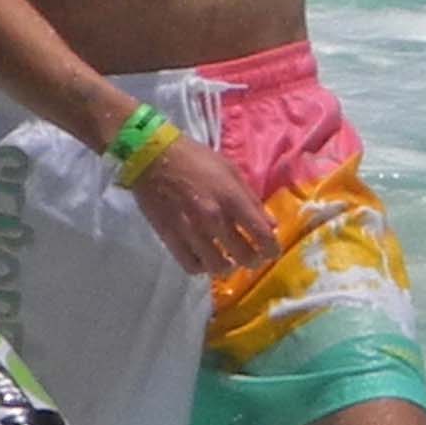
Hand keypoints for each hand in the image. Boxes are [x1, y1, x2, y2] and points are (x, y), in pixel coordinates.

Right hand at [128, 140, 280, 277]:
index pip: (261, 235)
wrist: (153, 157)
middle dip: (254, 261)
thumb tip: (270, 225)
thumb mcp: (231, 171)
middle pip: (244, 256)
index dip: (272, 249)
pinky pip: (191, 265)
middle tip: (253, 257)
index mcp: (232, 199)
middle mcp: (213, 219)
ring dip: (228, 267)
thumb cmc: (196, 159)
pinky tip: (206, 259)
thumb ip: (251, 200)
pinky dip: (202, 267)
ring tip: (229, 260)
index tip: (272, 251)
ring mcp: (191, 231)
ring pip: (218, 267)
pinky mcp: (170, 238)